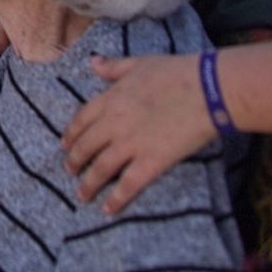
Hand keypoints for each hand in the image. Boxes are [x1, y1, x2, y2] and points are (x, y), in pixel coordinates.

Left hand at [60, 53, 211, 213]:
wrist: (206, 90)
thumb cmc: (175, 73)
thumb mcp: (138, 63)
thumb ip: (113, 67)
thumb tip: (93, 62)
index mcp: (110, 99)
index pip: (81, 120)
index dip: (71, 134)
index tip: (65, 144)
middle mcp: (114, 123)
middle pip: (86, 147)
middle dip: (75, 161)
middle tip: (69, 171)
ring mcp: (131, 144)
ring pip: (101, 169)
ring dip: (88, 184)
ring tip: (82, 195)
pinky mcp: (151, 162)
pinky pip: (127, 185)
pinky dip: (116, 200)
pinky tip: (107, 210)